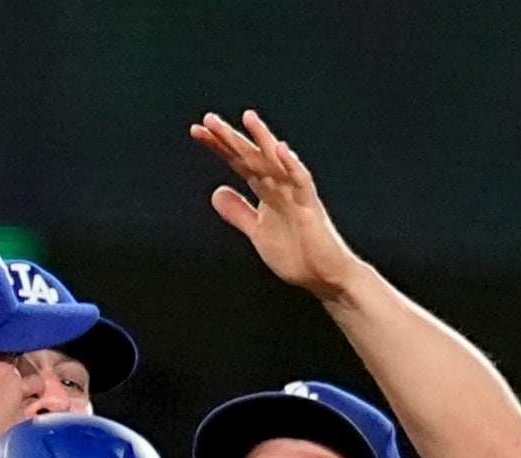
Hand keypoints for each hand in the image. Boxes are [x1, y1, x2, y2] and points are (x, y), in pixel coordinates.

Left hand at [194, 109, 363, 301]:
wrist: (324, 276)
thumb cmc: (296, 253)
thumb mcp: (257, 231)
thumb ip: (239, 212)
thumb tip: (215, 192)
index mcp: (266, 190)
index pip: (239, 162)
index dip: (219, 146)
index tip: (197, 131)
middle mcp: (280, 185)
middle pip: (252, 156)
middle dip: (231, 138)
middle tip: (208, 120)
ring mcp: (295, 194)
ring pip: (276, 162)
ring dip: (262, 139)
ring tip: (247, 118)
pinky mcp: (310, 208)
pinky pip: (301, 183)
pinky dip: (292, 166)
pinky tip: (281, 150)